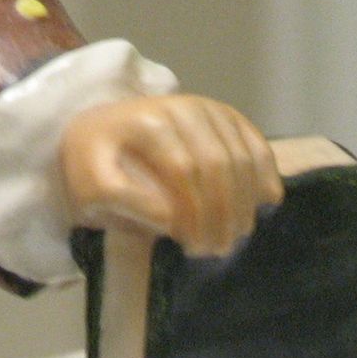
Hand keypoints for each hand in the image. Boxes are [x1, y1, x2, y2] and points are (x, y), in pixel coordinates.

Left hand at [58, 93, 284, 258]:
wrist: (101, 131)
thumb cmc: (95, 166)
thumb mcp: (90, 187)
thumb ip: (125, 202)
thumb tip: (171, 220)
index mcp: (145, 122)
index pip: (183, 170)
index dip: (193, 213)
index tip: (189, 248)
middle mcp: (179, 106)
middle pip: (216, 164)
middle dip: (221, 214)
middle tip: (216, 251)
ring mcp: (205, 107)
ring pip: (240, 157)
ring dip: (244, 203)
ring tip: (234, 236)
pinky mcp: (223, 114)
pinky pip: (255, 144)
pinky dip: (265, 174)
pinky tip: (265, 202)